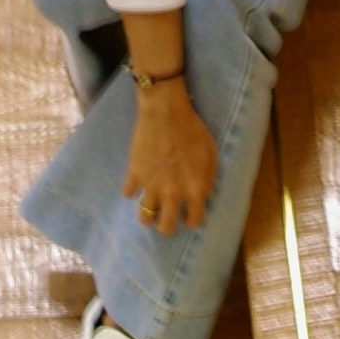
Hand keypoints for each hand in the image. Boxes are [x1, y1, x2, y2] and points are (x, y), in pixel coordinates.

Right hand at [125, 62, 218, 231]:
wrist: (165, 110)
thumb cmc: (192, 129)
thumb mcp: (210, 154)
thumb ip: (207, 179)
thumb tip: (203, 195)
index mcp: (195, 190)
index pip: (194, 221)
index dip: (191, 220)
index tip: (187, 215)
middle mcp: (173, 194)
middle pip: (166, 228)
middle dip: (166, 225)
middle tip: (166, 215)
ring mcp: (151, 186)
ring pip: (144, 217)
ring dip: (148, 214)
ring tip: (151, 205)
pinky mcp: (134, 174)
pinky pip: (128, 193)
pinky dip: (132, 190)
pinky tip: (137, 182)